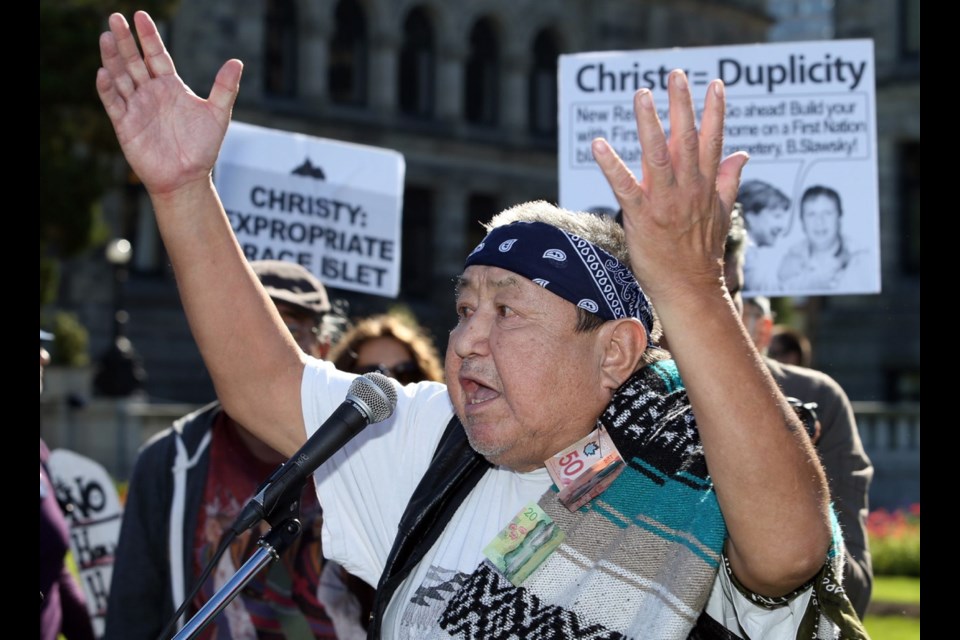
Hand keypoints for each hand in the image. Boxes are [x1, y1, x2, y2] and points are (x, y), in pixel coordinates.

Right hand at [96, 11, 241, 196]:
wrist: (188, 177)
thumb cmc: (203, 147)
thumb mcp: (217, 114)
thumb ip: (225, 88)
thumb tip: (237, 61)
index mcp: (170, 86)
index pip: (157, 55)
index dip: (149, 36)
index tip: (141, 15)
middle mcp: (151, 92)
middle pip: (134, 61)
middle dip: (125, 40)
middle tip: (115, 18)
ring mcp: (136, 107)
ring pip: (121, 77)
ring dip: (112, 59)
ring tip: (105, 37)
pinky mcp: (125, 124)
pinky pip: (114, 103)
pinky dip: (107, 89)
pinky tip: (104, 73)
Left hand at [591, 71, 747, 304]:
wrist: (690, 288)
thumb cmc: (702, 253)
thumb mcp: (721, 213)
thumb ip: (728, 181)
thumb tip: (743, 155)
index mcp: (706, 186)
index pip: (713, 141)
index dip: (715, 112)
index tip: (714, 84)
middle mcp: (688, 189)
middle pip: (686, 140)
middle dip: (681, 106)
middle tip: (675, 74)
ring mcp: (666, 203)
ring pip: (658, 155)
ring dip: (649, 124)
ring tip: (641, 95)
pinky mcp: (643, 217)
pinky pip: (625, 186)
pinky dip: (611, 165)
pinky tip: (598, 144)